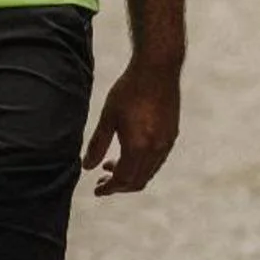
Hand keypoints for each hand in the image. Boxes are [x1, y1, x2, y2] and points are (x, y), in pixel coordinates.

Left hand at [83, 59, 180, 195]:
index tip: (97, 190)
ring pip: (149, 173)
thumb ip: (97, 144)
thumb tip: (87, 167)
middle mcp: (156, 150)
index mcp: (138, 147)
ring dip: (130, 175)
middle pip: (137, 181)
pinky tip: (130, 152)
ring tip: (111, 165)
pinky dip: (142, 165)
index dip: (109, 188)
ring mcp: (166, 143)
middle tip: (102, 180)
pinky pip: (157, 161)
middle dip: (118, 186)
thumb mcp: (108, 117)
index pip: (123, 180)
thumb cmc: (129, 90)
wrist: (157, 69)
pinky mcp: (172, 135)